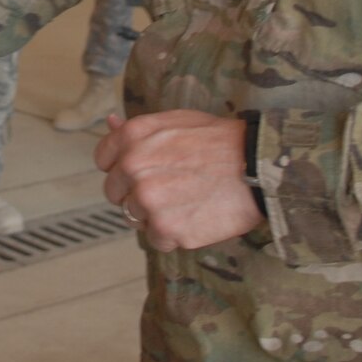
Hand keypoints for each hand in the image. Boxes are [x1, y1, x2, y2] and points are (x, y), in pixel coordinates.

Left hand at [94, 110, 260, 252]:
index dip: (124, 167)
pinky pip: (156, 239)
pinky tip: (195, 217)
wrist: (258, 167)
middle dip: (137, 193)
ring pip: (134, 217)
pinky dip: (173, 235)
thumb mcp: (176, 121)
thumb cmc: (219, 141)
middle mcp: (133, 167)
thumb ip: (138, 128)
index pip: (103, 160)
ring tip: (187, 201)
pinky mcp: (166, 229)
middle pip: (115, 192)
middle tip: (172, 188)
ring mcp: (148, 200)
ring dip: (155, 215)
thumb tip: (110, 122)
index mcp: (132, 137)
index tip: (146, 171)